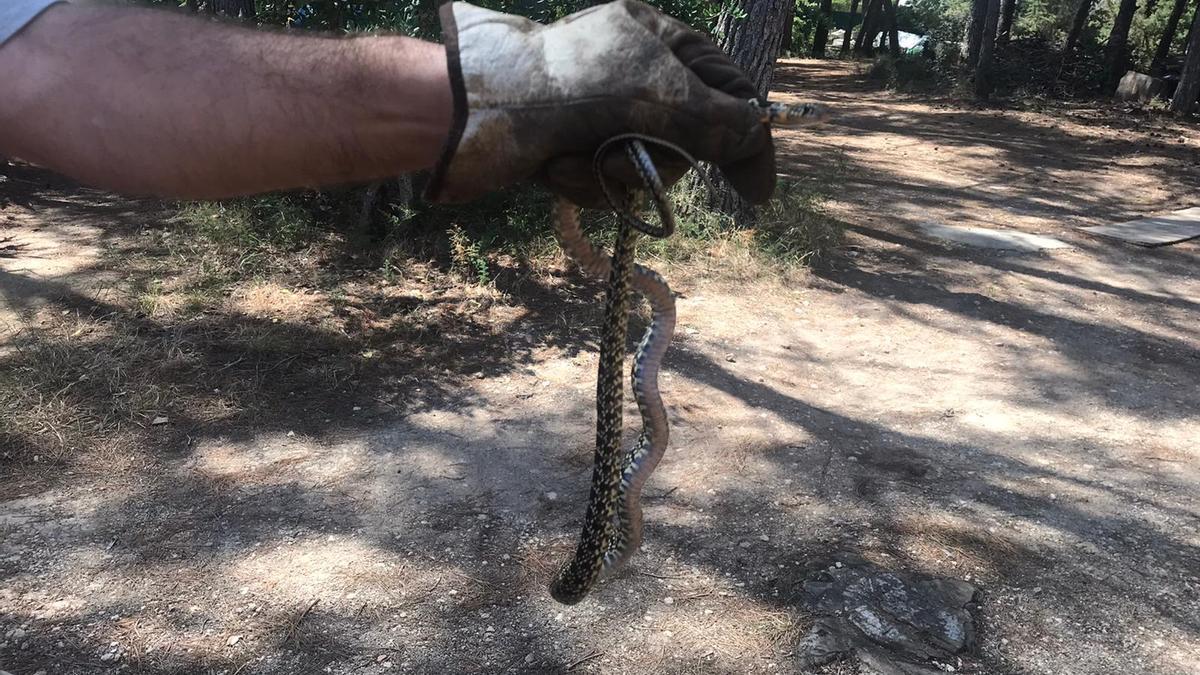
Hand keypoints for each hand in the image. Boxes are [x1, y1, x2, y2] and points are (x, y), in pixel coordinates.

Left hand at [426, 0, 774, 207]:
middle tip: (623, 158)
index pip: (724, 88)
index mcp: (657, 39)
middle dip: (654, 160)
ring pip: (641, 167)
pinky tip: (553, 170)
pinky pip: (602, 182)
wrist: (471, 113)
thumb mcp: (660, 100)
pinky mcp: (568, 144)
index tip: (756, 191)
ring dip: (611, 177)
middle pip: (683, 139)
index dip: (745, 139)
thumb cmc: (570, 92)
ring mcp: (597, 110)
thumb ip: (720, 122)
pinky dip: (583, 183)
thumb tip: (757, 137)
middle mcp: (630, 71)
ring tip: (574, 161)